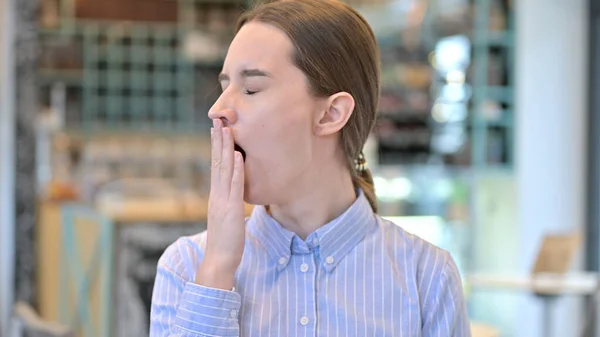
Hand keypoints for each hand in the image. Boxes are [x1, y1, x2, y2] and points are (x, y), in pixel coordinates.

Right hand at [195, 118, 245, 289]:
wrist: (219, 260)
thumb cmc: (226, 241)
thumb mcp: (227, 217)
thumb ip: (229, 204)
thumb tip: (235, 194)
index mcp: (216, 196)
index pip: (215, 167)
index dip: (216, 148)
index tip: (217, 130)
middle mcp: (216, 195)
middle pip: (216, 163)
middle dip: (218, 141)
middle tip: (218, 120)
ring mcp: (222, 201)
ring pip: (223, 169)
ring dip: (225, 148)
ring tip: (227, 129)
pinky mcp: (231, 209)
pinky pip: (233, 186)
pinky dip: (235, 169)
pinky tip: (237, 155)